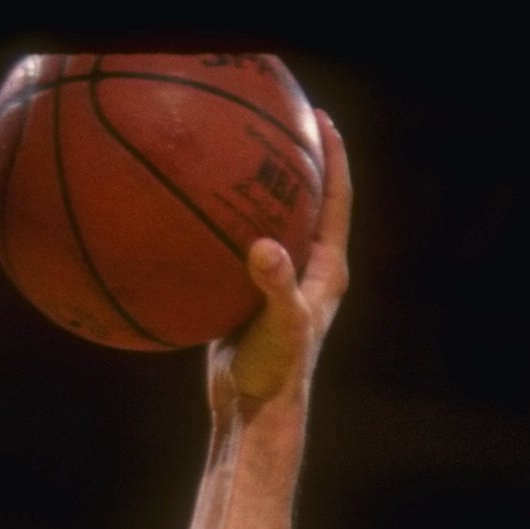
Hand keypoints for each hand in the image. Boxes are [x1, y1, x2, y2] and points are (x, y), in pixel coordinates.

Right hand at [209, 112, 351, 422]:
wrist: (251, 410)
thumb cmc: (277, 372)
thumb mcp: (282, 325)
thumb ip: (276, 284)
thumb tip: (263, 247)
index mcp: (327, 269)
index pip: (337, 198)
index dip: (333, 156)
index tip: (320, 117)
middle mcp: (306, 269)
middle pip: (306, 200)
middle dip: (296, 159)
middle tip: (279, 118)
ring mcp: (276, 281)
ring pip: (269, 222)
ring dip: (255, 189)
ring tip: (235, 149)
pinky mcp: (247, 294)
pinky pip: (235, 246)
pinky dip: (220, 225)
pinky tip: (192, 204)